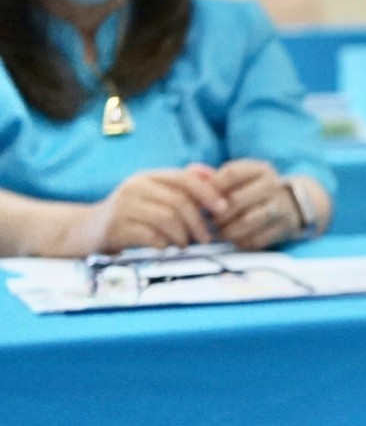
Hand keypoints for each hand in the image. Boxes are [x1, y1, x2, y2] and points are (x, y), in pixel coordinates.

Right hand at [68, 166, 224, 252]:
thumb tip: (213, 176)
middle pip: (180, 202)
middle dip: (199, 223)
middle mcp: (136, 187)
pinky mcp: (115, 227)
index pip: (186, 179)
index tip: (223, 210)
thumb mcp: (153, 196)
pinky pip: (150, 236)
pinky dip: (164, 244)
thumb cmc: (128, 215)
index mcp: (149, 177)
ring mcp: (123, 206)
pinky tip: (165, 248)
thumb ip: (181, 187)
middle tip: (206, 238)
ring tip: (185, 245)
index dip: (209, 194)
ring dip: (183, 236)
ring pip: (167, 219)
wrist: (83, 231)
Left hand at [207, 159, 301, 248]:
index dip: (211, 188)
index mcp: (260, 169)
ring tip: (218, 232)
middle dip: (216, 214)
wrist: (293, 204)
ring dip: (226, 230)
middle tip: (207, 221)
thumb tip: (190, 173)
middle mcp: (273, 185)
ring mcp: (281, 206)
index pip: (231, 173)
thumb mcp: (241, 178)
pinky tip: (235, 239)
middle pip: (236, 200)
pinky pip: (255, 239)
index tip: (200, 200)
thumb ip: (214, 177)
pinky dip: (240, 242)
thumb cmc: (253, 191)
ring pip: (245, 222)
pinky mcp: (284, 227)